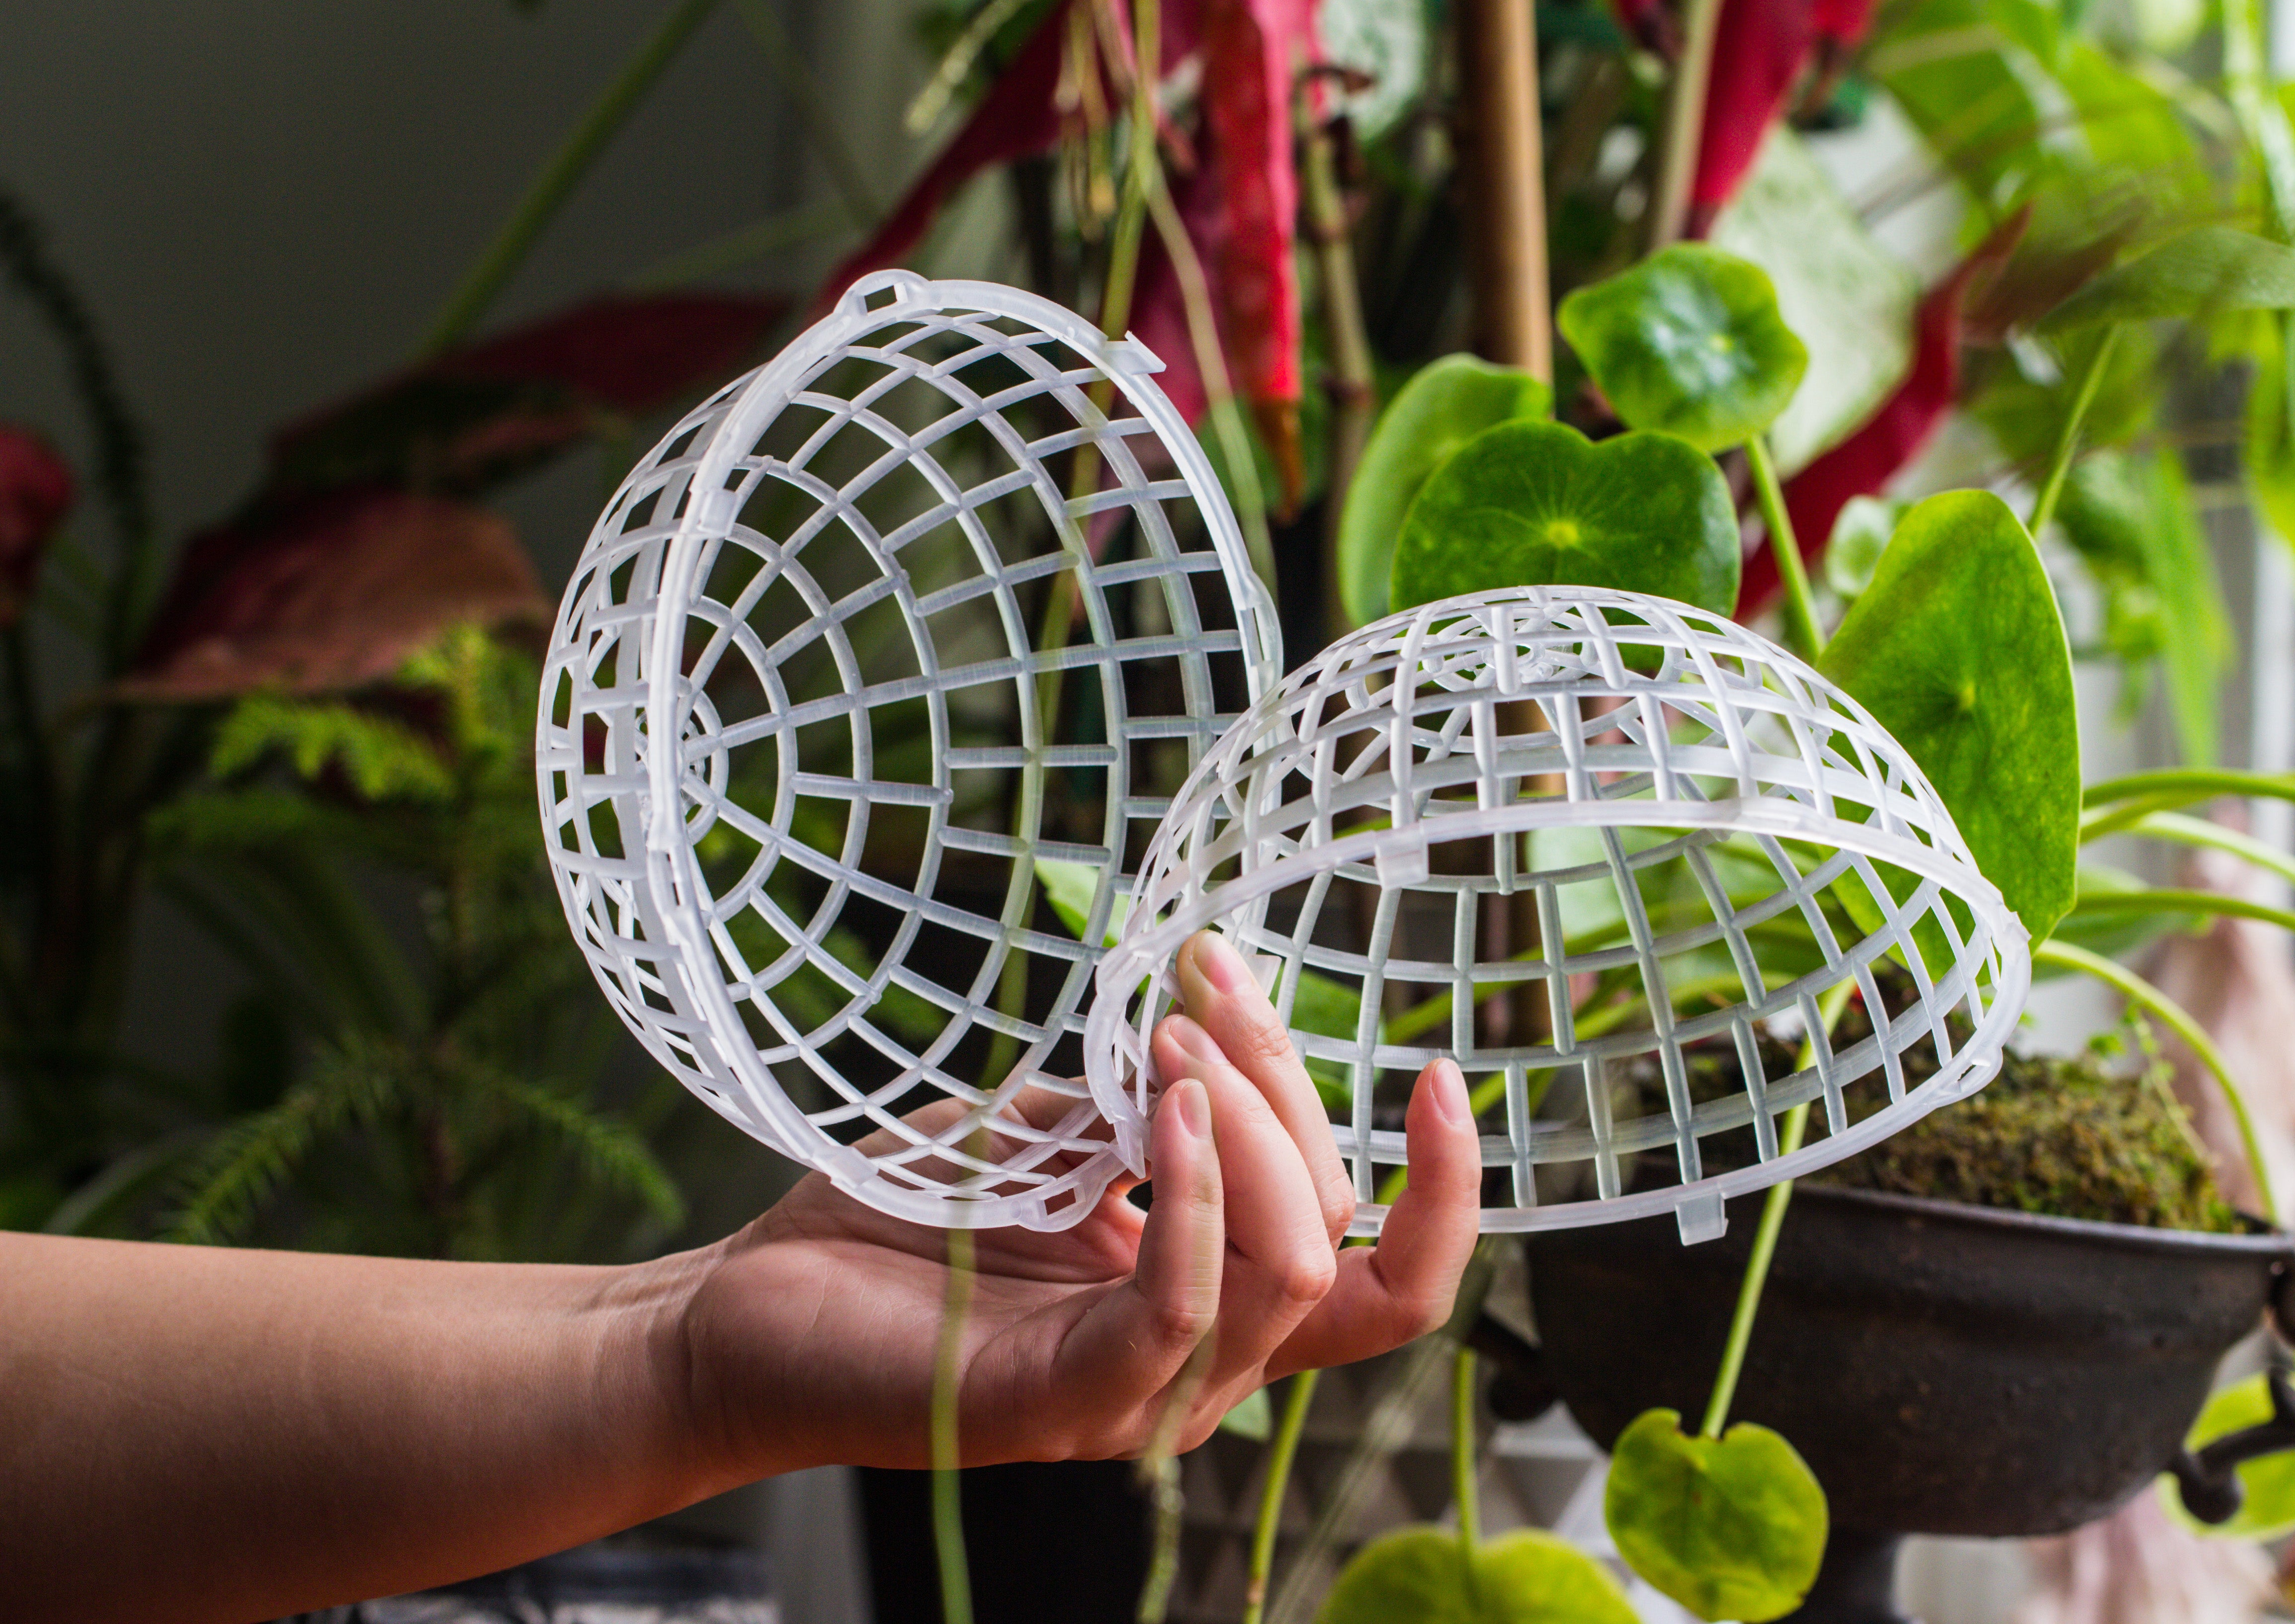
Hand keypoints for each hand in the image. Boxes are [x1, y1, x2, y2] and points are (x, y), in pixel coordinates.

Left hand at [667, 932, 1482, 1474]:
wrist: (750, 1304)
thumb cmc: (904, 1221)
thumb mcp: (1055, 1132)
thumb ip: (1149, 1103)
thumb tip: (1220, 1031)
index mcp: (1213, 1305)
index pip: (1380, 1273)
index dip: (1443, 1189)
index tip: (1445, 1066)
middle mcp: (1200, 1368)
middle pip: (1332, 1239)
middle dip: (1291, 1090)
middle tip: (1209, 985)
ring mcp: (1137, 1401)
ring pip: (1283, 1275)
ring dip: (1252, 1134)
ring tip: (1178, 1040)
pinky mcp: (1064, 1408)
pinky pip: (1181, 1308)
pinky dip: (1194, 1198)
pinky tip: (1166, 1111)